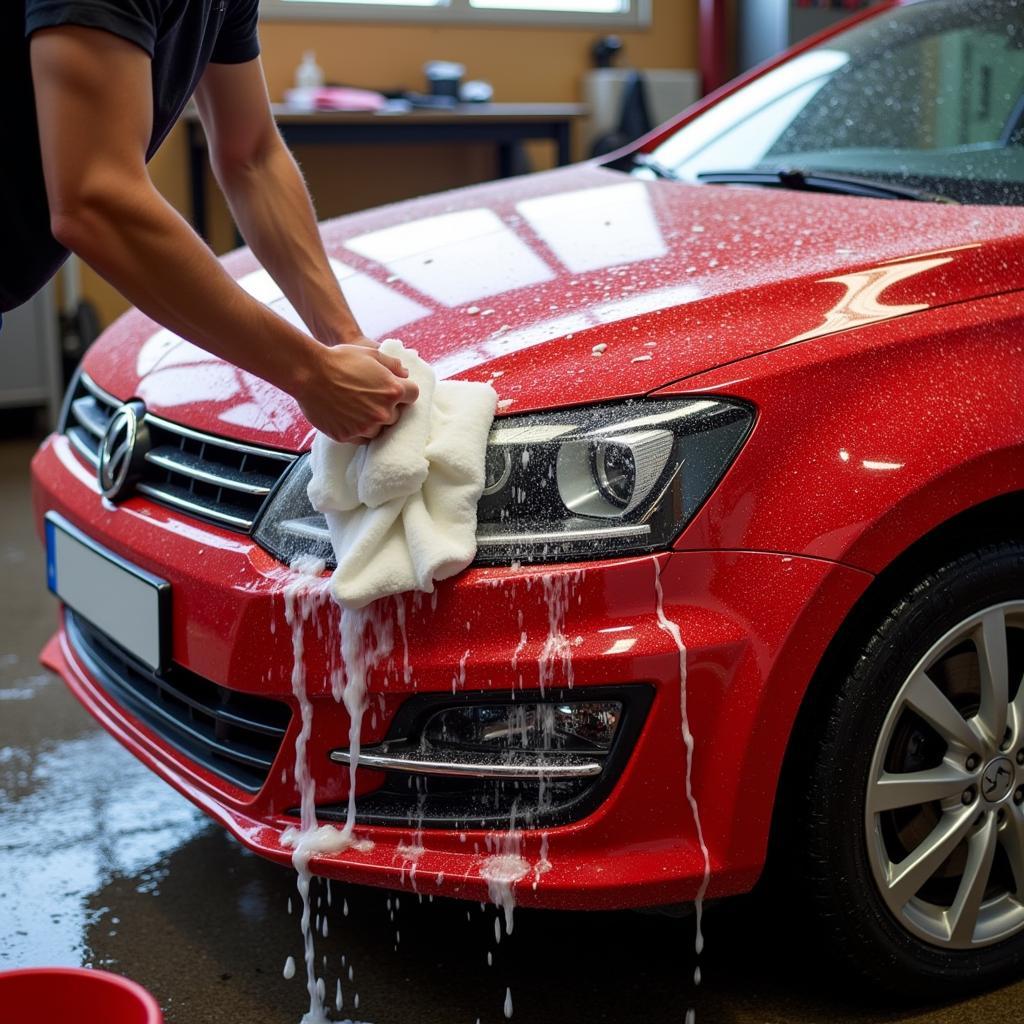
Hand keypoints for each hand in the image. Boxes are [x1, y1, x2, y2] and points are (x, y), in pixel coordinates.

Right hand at [294, 342, 418, 442]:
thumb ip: (393, 364)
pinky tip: (347, 416)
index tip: (395, 390)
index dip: (404, 391)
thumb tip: (404, 374)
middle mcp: (383, 412)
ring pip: (379, 430)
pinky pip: (361, 438)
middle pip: (397, 416)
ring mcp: (365, 427)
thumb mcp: (371, 354)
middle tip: (371, 398)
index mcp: (393, 390)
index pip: (413, 395)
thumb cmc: (339, 360)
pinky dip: (357, 429)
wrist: (309, 373)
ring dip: (373, 421)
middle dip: (388, 407)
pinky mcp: (348, 436)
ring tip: (357, 407)